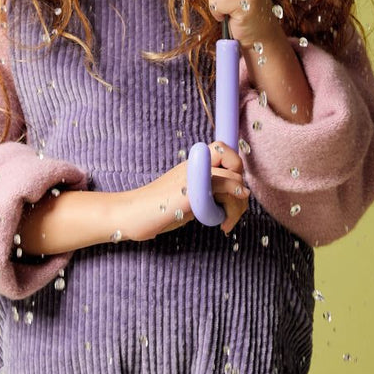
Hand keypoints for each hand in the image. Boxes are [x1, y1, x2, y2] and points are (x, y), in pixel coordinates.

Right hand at [111, 143, 248, 239]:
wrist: (132, 213)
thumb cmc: (158, 209)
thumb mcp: (189, 197)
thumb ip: (209, 192)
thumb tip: (236, 197)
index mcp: (193, 163)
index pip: (225, 151)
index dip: (236, 169)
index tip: (233, 194)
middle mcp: (194, 164)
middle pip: (235, 164)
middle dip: (241, 192)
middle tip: (232, 214)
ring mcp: (192, 175)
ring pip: (232, 178)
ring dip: (237, 204)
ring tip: (226, 223)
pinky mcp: (189, 190)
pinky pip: (221, 186)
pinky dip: (229, 202)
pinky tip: (223, 220)